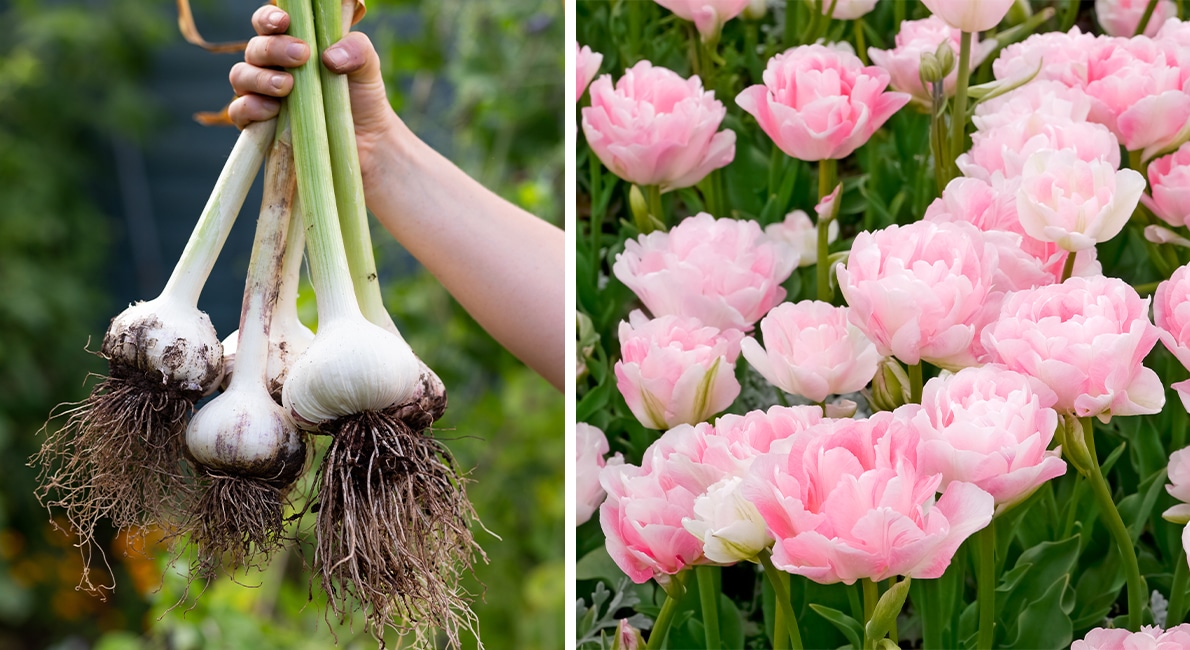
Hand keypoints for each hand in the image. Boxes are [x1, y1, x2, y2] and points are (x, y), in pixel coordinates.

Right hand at [228, 5, 397, 169]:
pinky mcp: (259, 126)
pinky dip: (251, 107)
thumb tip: (328, 56)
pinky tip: (273, 110)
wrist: (368, 143)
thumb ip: (357, 49)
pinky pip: (238, 111)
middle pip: (254, 48)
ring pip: (240, 76)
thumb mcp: (367, 68)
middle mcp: (272, 67)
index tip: (284, 22)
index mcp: (292, 45)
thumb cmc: (362, 98)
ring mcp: (262, 96)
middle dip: (274, 48)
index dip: (269, 19)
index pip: (268, 24)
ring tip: (287, 86)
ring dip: (260, 78)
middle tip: (302, 56)